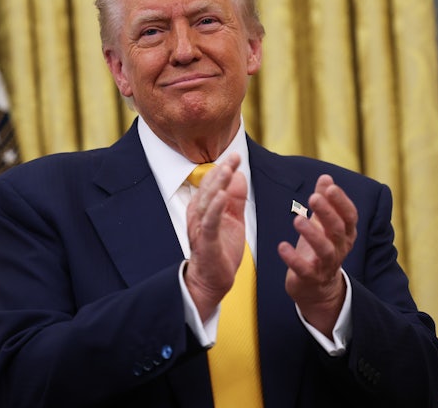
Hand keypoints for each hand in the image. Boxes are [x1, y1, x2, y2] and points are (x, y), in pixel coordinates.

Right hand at [184, 153, 246, 320]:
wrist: (212, 281)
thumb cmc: (221, 249)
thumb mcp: (233, 219)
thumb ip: (235, 199)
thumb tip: (239, 175)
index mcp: (204, 209)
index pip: (212, 184)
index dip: (223, 169)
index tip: (235, 156)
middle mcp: (198, 215)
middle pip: (209, 189)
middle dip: (221, 171)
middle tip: (234, 157)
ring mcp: (201, 228)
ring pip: (208, 202)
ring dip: (217, 185)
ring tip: (227, 169)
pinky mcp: (207, 242)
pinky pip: (210, 222)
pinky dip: (216, 208)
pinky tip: (223, 196)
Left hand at [278, 174, 356, 337]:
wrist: (316, 288)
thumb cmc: (318, 249)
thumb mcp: (323, 225)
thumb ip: (325, 201)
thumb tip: (326, 177)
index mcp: (345, 234)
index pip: (350, 216)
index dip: (341, 201)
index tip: (330, 187)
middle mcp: (339, 249)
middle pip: (338, 230)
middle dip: (327, 213)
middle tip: (314, 197)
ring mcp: (326, 265)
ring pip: (325, 250)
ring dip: (312, 234)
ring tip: (297, 220)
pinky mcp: (310, 279)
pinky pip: (304, 270)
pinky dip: (293, 259)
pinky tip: (282, 247)